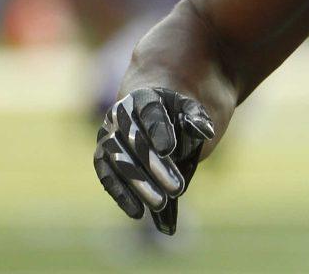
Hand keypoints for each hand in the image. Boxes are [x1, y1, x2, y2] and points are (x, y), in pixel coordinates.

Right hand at [93, 87, 214, 234]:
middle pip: (134, 140)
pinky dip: (121, 194)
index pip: (150, 111)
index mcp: (143, 96)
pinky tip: (137, 211)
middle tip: (177, 188)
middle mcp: (119, 114)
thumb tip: (206, 131)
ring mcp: (107, 135)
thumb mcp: (191, 110)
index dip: (158, 130)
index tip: (170, 149)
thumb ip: (197, 117)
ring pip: (118, 161)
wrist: (153, 114)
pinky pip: (107, 176)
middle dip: (155, 166)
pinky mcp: (102, 157)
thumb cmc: (176, 113)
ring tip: (161, 203)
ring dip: (138, 184)